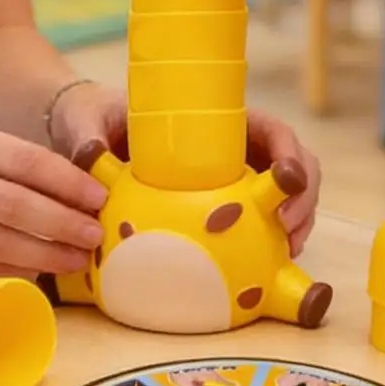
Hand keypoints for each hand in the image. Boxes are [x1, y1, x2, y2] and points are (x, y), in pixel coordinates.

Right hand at [0, 120, 104, 281]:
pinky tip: (38, 272)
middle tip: (96, 235)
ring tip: (78, 259)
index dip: (67, 182)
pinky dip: (11, 271)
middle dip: (63, 223)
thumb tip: (75, 189)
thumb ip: (8, 160)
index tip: (98, 198)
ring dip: (45, 255)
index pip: (24, 161)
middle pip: (14, 205)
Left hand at [54, 85, 321, 257]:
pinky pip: (258, 227)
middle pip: (291, 165)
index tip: (286, 179)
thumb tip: (91, 156)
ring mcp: (229, 182)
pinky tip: (267, 268)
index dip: (289, 153)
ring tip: (287, 254)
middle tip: (289, 231)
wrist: (80, 138)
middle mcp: (229, 149)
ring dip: (297, 224)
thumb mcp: (85, 120)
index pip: (269, 128)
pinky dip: (272, 246)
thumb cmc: (90, 116)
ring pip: (284, 198)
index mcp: (210, 120)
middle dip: (304, 197)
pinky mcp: (219, 211)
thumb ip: (86, 134)